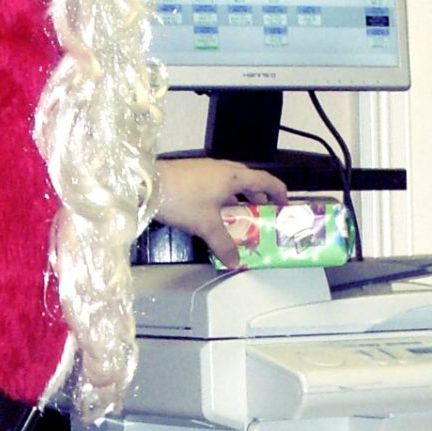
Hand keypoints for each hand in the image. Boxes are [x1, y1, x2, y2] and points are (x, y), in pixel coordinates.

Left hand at [153, 156, 287, 263]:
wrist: (146, 184)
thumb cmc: (182, 199)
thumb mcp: (206, 225)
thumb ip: (223, 244)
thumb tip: (236, 262)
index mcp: (233, 176)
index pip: (266, 181)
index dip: (279, 193)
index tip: (285, 207)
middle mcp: (223, 169)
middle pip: (249, 182)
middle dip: (259, 199)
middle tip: (262, 217)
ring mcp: (206, 170)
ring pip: (231, 185)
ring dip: (239, 200)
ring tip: (240, 220)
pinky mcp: (192, 175)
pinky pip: (216, 186)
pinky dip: (223, 200)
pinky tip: (216, 216)